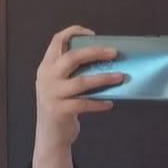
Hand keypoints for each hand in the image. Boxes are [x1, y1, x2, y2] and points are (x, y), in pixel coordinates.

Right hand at [28, 25, 122, 167]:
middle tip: (114, 53)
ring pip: (81, 81)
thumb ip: (72, 71)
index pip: (56, 41)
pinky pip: (84, 104)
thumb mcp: (59, 84)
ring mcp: (52, 94)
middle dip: (95, 52)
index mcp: (46, 66)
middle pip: (71, 57)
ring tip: (120, 77)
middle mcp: (47, 77)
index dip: (74, 32)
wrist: (50, 135)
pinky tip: (110, 103)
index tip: (93, 33)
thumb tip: (104, 59)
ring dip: (103, 78)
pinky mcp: (60, 111)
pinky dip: (99, 103)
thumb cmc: (61, 105)